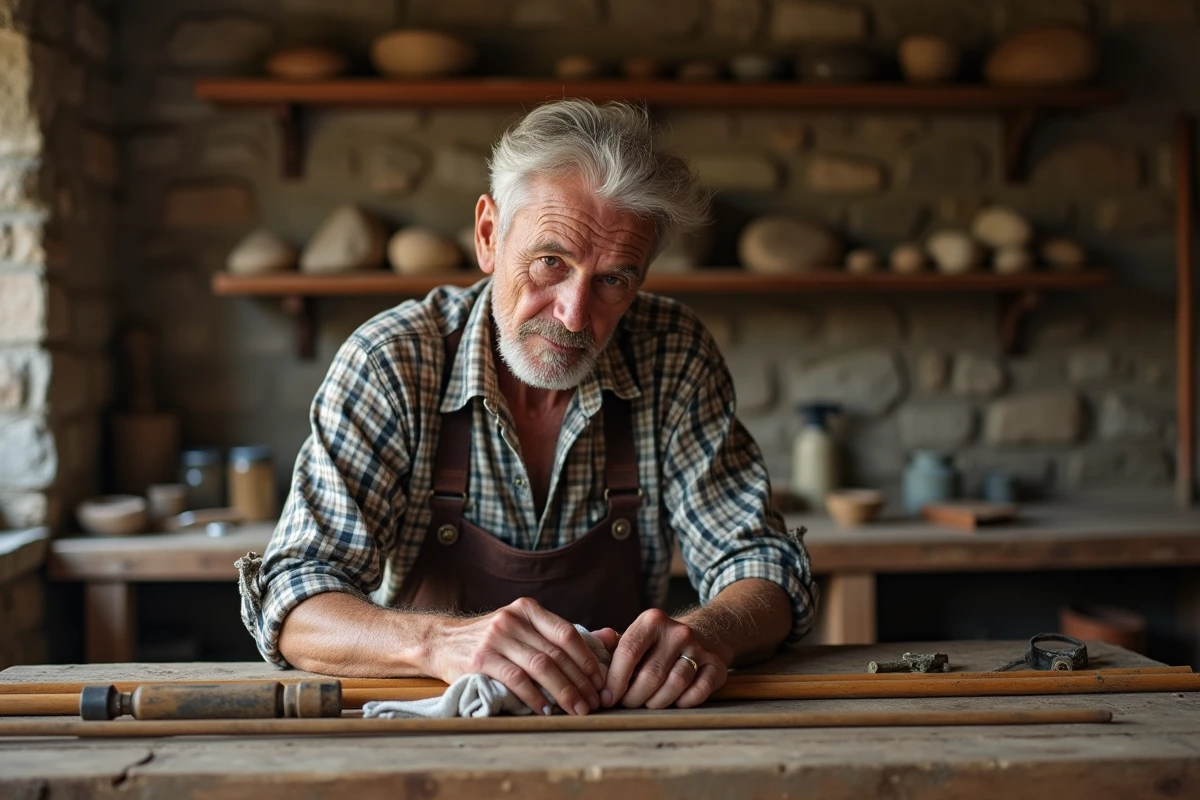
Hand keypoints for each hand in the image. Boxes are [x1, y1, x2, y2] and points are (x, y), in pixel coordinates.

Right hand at [426, 597, 604, 714]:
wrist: (442, 642)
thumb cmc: (492, 640)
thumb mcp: (526, 629)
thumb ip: (564, 634)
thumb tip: (611, 637)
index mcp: (528, 610)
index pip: (567, 634)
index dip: (587, 660)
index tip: (601, 682)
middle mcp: (513, 619)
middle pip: (556, 653)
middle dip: (580, 681)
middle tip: (594, 703)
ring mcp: (496, 637)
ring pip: (540, 666)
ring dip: (563, 691)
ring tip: (576, 710)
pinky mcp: (481, 658)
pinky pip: (515, 679)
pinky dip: (534, 697)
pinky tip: (546, 710)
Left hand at [601, 608, 727, 708]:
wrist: (701, 635)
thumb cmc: (656, 644)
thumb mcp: (633, 637)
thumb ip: (611, 643)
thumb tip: (595, 639)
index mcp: (652, 621)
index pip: (628, 651)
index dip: (615, 680)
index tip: (606, 698)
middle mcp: (677, 631)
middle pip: (651, 674)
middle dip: (634, 697)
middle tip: (627, 704)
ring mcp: (699, 648)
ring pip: (675, 684)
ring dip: (657, 702)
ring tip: (648, 704)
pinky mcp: (716, 665)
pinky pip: (699, 691)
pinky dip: (684, 702)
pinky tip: (675, 702)